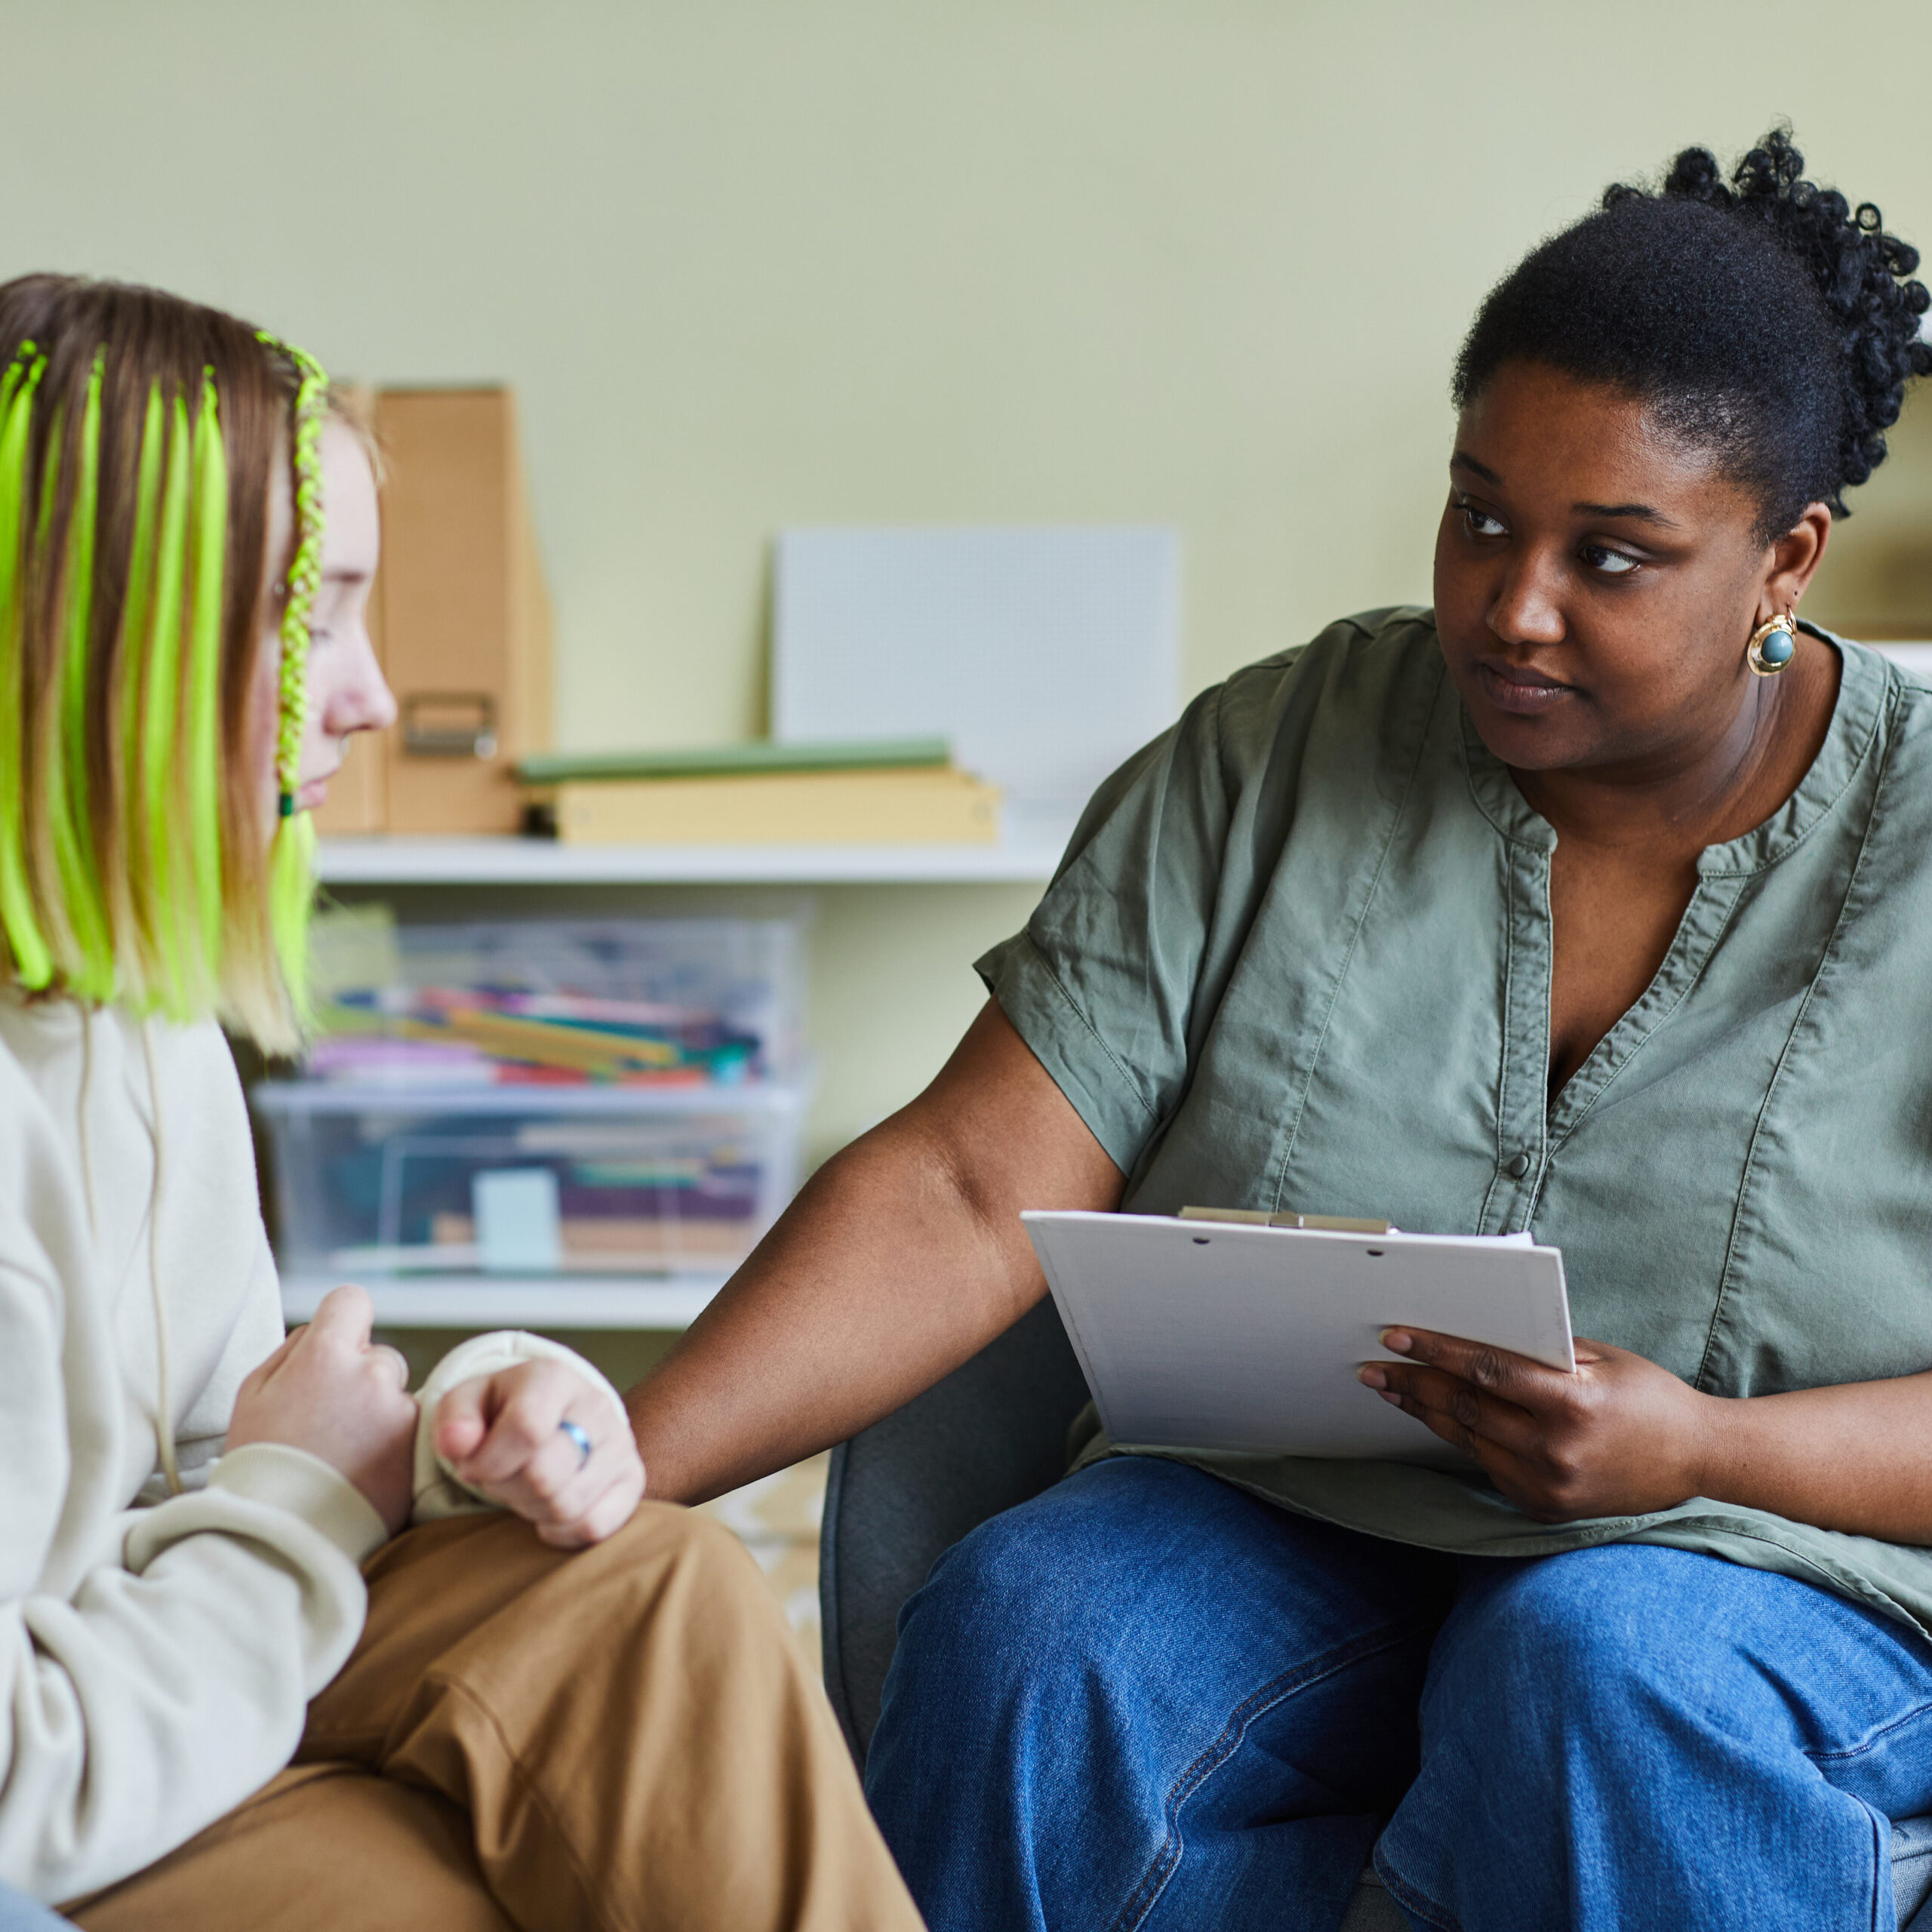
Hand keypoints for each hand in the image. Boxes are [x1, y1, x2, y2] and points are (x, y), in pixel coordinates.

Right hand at [228, 1285, 418, 1534]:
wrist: (282, 1537)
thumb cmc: (261, 1464)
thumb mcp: (253, 1394)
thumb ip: (294, 1350)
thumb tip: (323, 1329)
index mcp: (325, 1355)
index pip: (351, 1300)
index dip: (342, 1320)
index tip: (335, 1345)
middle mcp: (371, 1374)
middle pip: (378, 1355)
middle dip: (358, 1378)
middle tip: (327, 1423)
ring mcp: (399, 1411)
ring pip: (395, 1394)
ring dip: (377, 1412)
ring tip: (341, 1455)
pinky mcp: (418, 1446)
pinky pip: (409, 1428)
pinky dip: (391, 1443)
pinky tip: (362, 1472)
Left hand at [434, 1361, 644, 1547]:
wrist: (549, 1416)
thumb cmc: (500, 1412)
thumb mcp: (467, 1404)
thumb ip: (454, 1420)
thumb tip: (458, 1443)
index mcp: (553, 1377)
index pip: (527, 1429)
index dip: (489, 1461)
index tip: (472, 1466)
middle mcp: (596, 1405)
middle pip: (545, 1475)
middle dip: (507, 1487)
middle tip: (501, 1476)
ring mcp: (621, 1443)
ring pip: (568, 1505)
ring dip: (532, 1508)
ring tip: (525, 1487)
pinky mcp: (632, 1479)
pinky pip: (594, 1525)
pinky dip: (562, 1529)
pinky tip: (549, 1509)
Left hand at [1358, 1328, 1714, 1521]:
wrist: (1698, 1460)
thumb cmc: (1649, 1397)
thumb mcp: (1601, 1359)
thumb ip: (1540, 1351)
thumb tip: (1473, 1333)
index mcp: (1572, 1404)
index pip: (1485, 1371)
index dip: (1435, 1352)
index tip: (1395, 1337)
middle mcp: (1556, 1451)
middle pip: (1466, 1409)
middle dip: (1414, 1385)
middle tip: (1374, 1368)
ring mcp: (1549, 1486)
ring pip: (1469, 1441)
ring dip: (1426, 1414)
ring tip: (1393, 1391)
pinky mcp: (1545, 1508)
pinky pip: (1489, 1467)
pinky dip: (1462, 1441)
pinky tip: (1437, 1420)